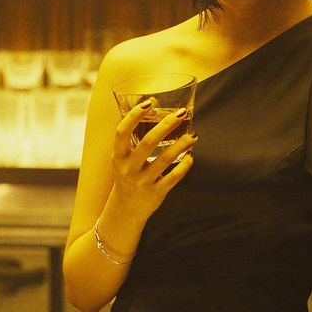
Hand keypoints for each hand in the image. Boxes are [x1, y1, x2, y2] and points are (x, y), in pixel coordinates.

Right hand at [110, 98, 197, 219]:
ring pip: (164, 159)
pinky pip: (173, 177)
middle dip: (166, 125)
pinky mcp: (155, 193)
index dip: (134, 116)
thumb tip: (154, 107)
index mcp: (118, 157)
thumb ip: (134, 139)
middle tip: (181, 114)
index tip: (149, 102)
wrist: (126, 209)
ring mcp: (142, 181)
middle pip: (148, 142)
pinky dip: (185, 166)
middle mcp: (128, 168)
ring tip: (193, 135)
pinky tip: (191, 156)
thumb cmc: (128, 175)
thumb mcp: (123, 159)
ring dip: (181, 144)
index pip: (122, 132)